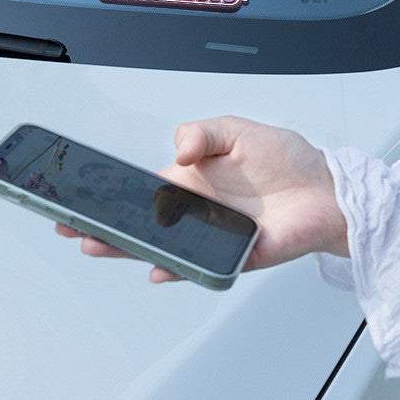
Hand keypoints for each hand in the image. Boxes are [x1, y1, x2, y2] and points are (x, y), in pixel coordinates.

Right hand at [56, 116, 347, 282]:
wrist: (328, 190)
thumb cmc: (287, 159)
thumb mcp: (237, 130)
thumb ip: (202, 133)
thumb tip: (177, 149)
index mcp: (192, 179)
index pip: (142, 189)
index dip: (112, 193)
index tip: (82, 194)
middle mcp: (197, 209)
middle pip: (142, 223)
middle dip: (105, 226)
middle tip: (71, 226)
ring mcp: (213, 234)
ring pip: (163, 247)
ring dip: (130, 249)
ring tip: (97, 245)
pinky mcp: (236, 255)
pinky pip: (201, 265)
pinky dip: (179, 269)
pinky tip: (158, 268)